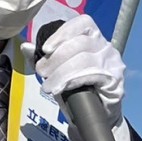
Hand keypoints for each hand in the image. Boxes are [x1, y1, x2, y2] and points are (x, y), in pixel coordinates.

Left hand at [25, 14, 123, 129]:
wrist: (96, 116)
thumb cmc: (79, 91)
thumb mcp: (58, 72)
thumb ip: (43, 59)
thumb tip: (26, 47)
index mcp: (94, 39)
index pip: (83, 23)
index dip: (63, 33)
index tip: (45, 49)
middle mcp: (106, 47)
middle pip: (80, 43)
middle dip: (56, 58)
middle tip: (42, 72)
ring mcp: (113, 63)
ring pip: (84, 60)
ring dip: (61, 72)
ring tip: (48, 85)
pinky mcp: (115, 81)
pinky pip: (93, 75)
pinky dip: (73, 81)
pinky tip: (61, 89)